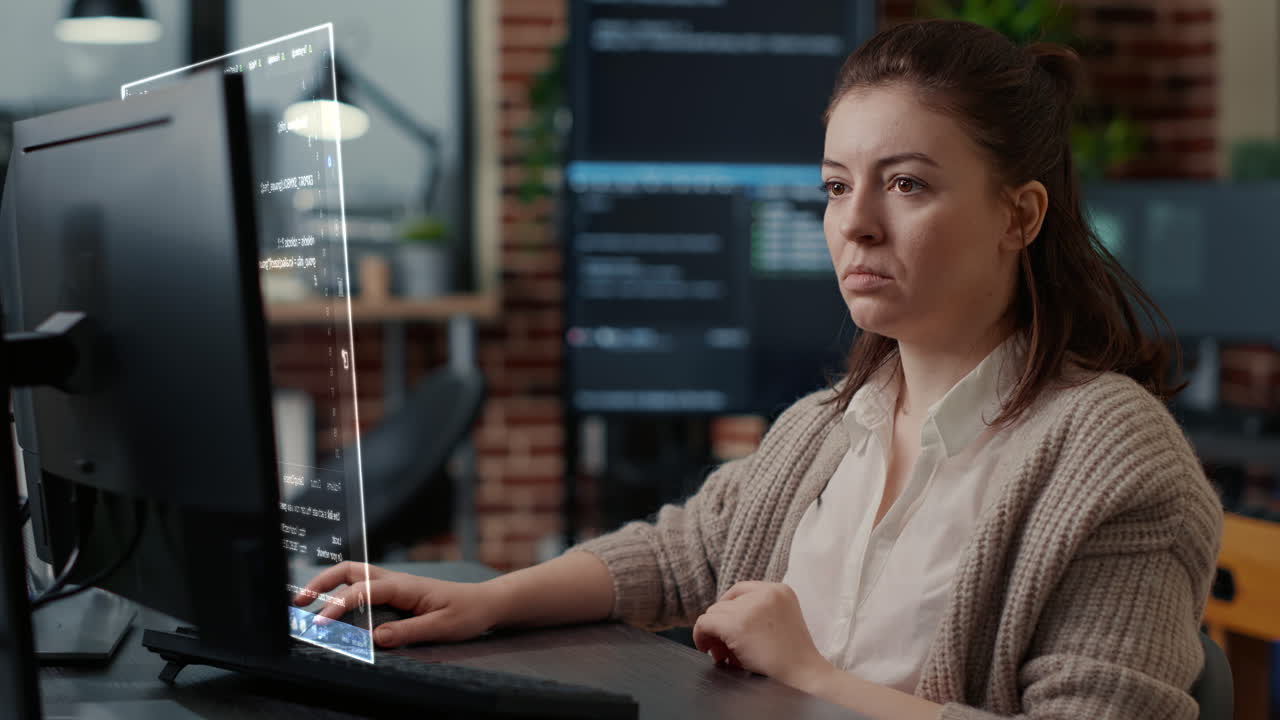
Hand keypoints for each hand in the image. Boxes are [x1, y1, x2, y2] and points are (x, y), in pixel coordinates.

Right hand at [293, 562, 501, 647]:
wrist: (485, 603)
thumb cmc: (466, 613)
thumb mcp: (441, 627)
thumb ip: (409, 632)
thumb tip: (376, 638)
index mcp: (404, 586)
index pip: (362, 591)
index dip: (338, 606)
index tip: (321, 624)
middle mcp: (395, 580)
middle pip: (350, 571)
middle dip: (321, 583)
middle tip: (298, 603)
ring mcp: (395, 584)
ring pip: (354, 575)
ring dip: (328, 585)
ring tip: (306, 604)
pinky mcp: (396, 592)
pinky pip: (363, 586)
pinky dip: (341, 591)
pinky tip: (332, 607)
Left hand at [692, 581, 832, 691]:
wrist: (804, 676)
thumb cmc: (793, 658)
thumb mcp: (781, 621)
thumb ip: (756, 612)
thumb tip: (719, 618)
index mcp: (780, 590)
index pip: (740, 591)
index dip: (728, 609)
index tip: (726, 628)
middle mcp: (765, 593)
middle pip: (725, 603)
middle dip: (722, 626)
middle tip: (725, 650)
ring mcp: (750, 608)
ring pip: (713, 613)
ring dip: (714, 635)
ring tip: (724, 655)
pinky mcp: (737, 624)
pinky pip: (704, 624)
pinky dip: (701, 636)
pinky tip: (707, 649)